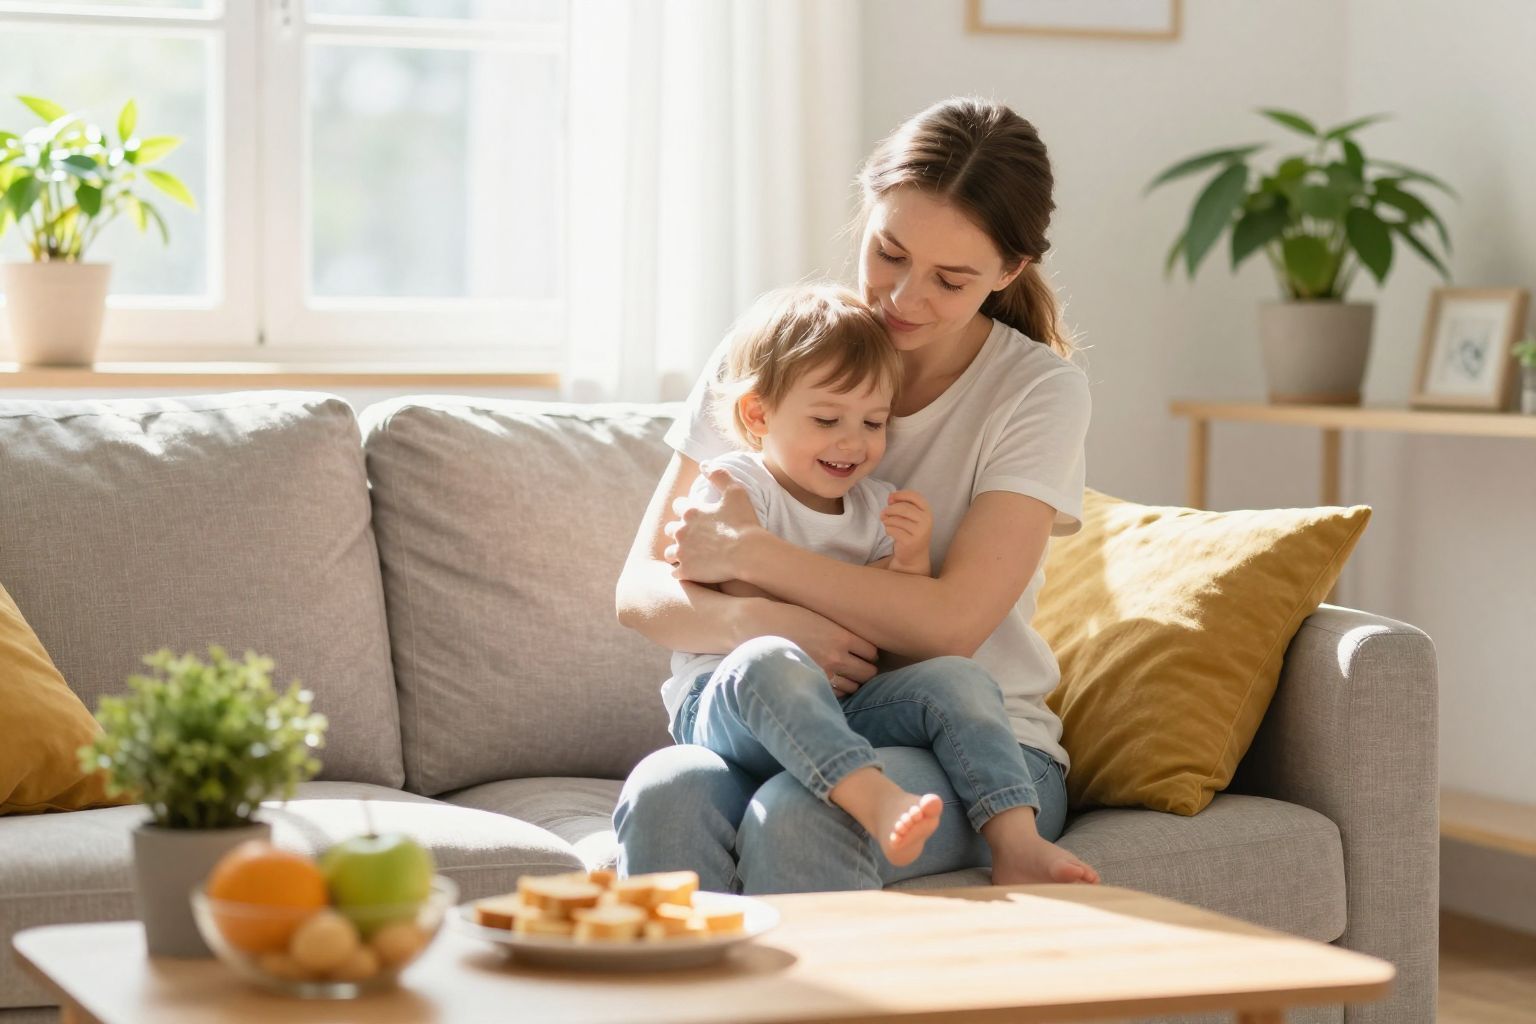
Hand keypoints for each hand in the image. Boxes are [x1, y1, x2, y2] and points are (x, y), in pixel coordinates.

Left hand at [664, 466, 762, 584]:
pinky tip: (690, 571)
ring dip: (677, 552)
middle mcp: (681, 531)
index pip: (678, 505)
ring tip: (688, 555)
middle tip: (691, 536)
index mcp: (690, 511)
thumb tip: (704, 464)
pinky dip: (682, 571)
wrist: (748, 553)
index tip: (694, 514)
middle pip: (670, 529)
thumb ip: (719, 475)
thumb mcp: (735, 492)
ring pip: (670, 552)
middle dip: (679, 531)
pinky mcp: (686, 571)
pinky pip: (675, 572)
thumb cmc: (744, 522)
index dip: (685, 508)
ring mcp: (682, 552)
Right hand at [757, 600, 878, 691]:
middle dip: (865, 669)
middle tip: (858, 665)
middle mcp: (837, 657)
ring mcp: (824, 674)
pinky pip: (837, 695)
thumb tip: (855, 643)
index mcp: (841, 636)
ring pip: (855, 686)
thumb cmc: (786, 618)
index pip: (871, 652)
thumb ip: (839, 631)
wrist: (755, 628)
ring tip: (844, 675)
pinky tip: (830, 682)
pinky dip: (838, 690)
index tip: (863, 652)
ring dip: (853, 681)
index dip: (869, 653)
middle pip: (868, 672)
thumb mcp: (818, 617)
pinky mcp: (811, 685)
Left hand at [880, 490, 932, 571]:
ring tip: (886, 523)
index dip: (900, 494)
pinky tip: (890, 532)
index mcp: (927, 511)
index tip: (890, 498)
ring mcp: (919, 532)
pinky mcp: (910, 542)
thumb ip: (903, 505)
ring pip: (896, 520)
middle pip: (903, 508)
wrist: (915, 555)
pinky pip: (892, 530)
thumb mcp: (911, 517)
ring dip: (887, 520)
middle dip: (890, 509)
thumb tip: (890, 498)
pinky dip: (887, 529)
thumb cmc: (911, 532)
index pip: (915, 496)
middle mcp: (926, 521)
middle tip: (883, 513)